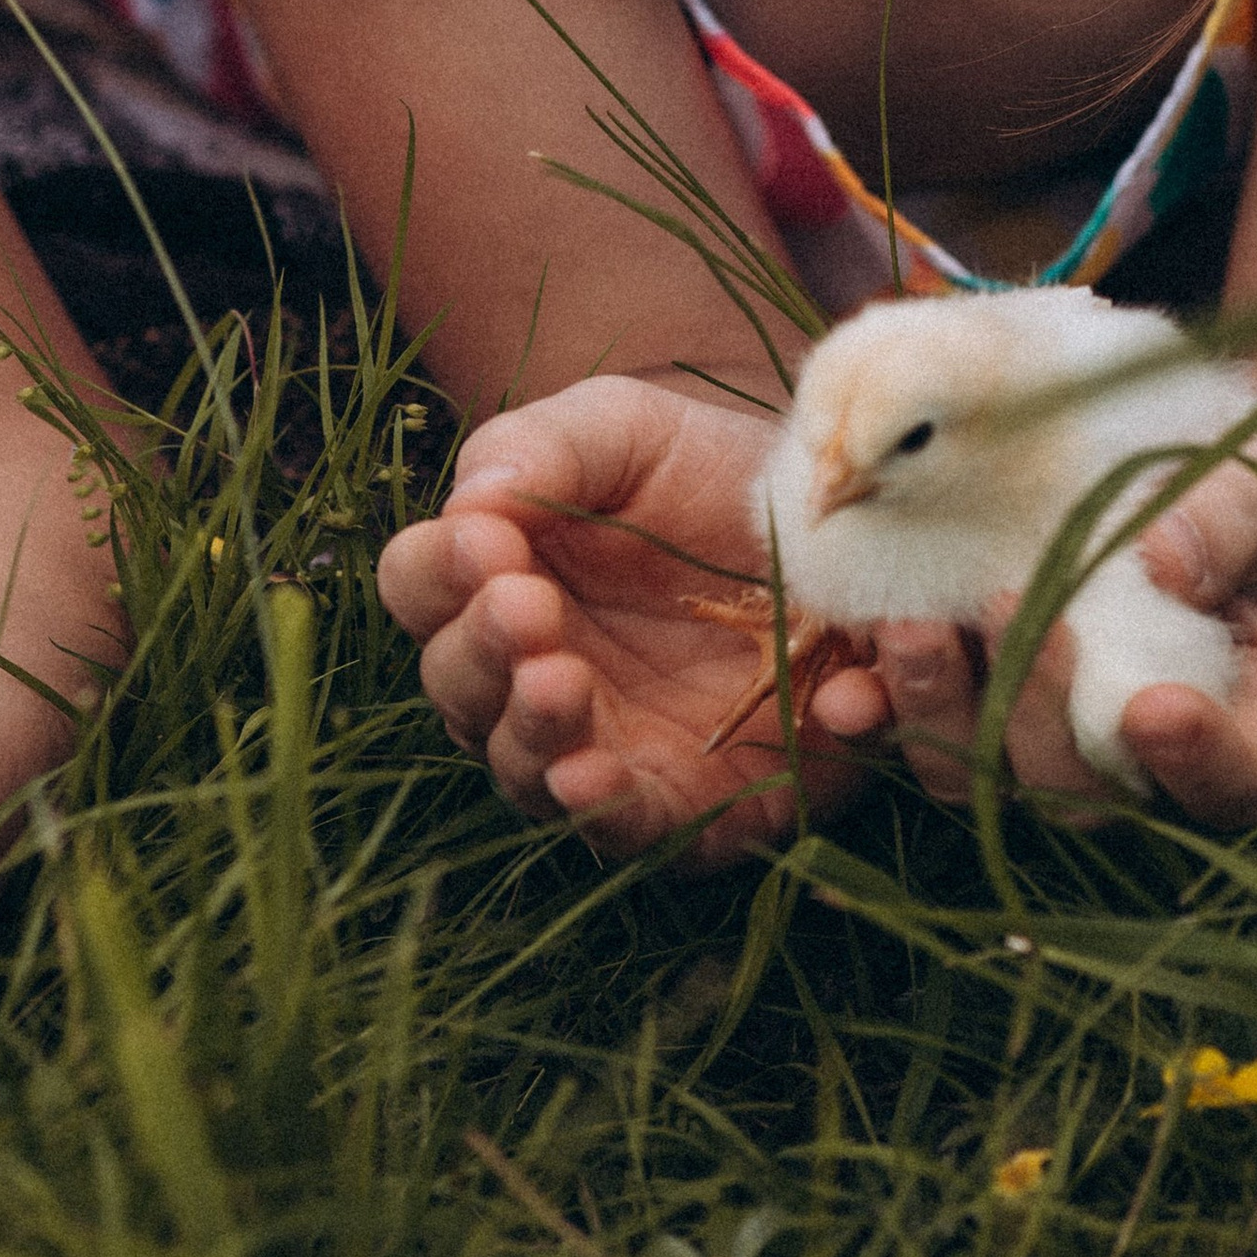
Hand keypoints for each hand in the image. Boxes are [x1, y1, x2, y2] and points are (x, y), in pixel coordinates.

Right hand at [378, 375, 867, 863]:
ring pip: (524, 765)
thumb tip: (472, 499)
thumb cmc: (707, 471)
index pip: (421, 584)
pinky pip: (625, 826)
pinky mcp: (679, 800)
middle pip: (458, 683)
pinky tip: (591, 775)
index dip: (439, 569)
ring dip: (532, 729)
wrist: (836, 523)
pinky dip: (602, 808)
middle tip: (526, 607)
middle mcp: (529, 671)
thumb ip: (544, 447)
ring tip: (556, 681)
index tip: (486, 542)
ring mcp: (598, 742)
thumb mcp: (628, 430)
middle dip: (483, 648)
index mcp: (498, 578)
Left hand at [811, 436, 1256, 828]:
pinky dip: (876, 715)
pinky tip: (844, 689)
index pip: (1237, 776)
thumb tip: (1166, 566)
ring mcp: (1034, 739)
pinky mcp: (957, 703)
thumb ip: (1230, 524)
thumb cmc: (1226, 483)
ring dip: (942, 714)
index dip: (1199, 763)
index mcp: (1237, 716)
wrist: (1142, 458)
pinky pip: (909, 737)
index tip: (1153, 707)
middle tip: (1015, 603)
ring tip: (915, 628)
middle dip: (1042, 714)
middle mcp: (1129, 756)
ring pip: (985, 780)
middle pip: (1090, 792)